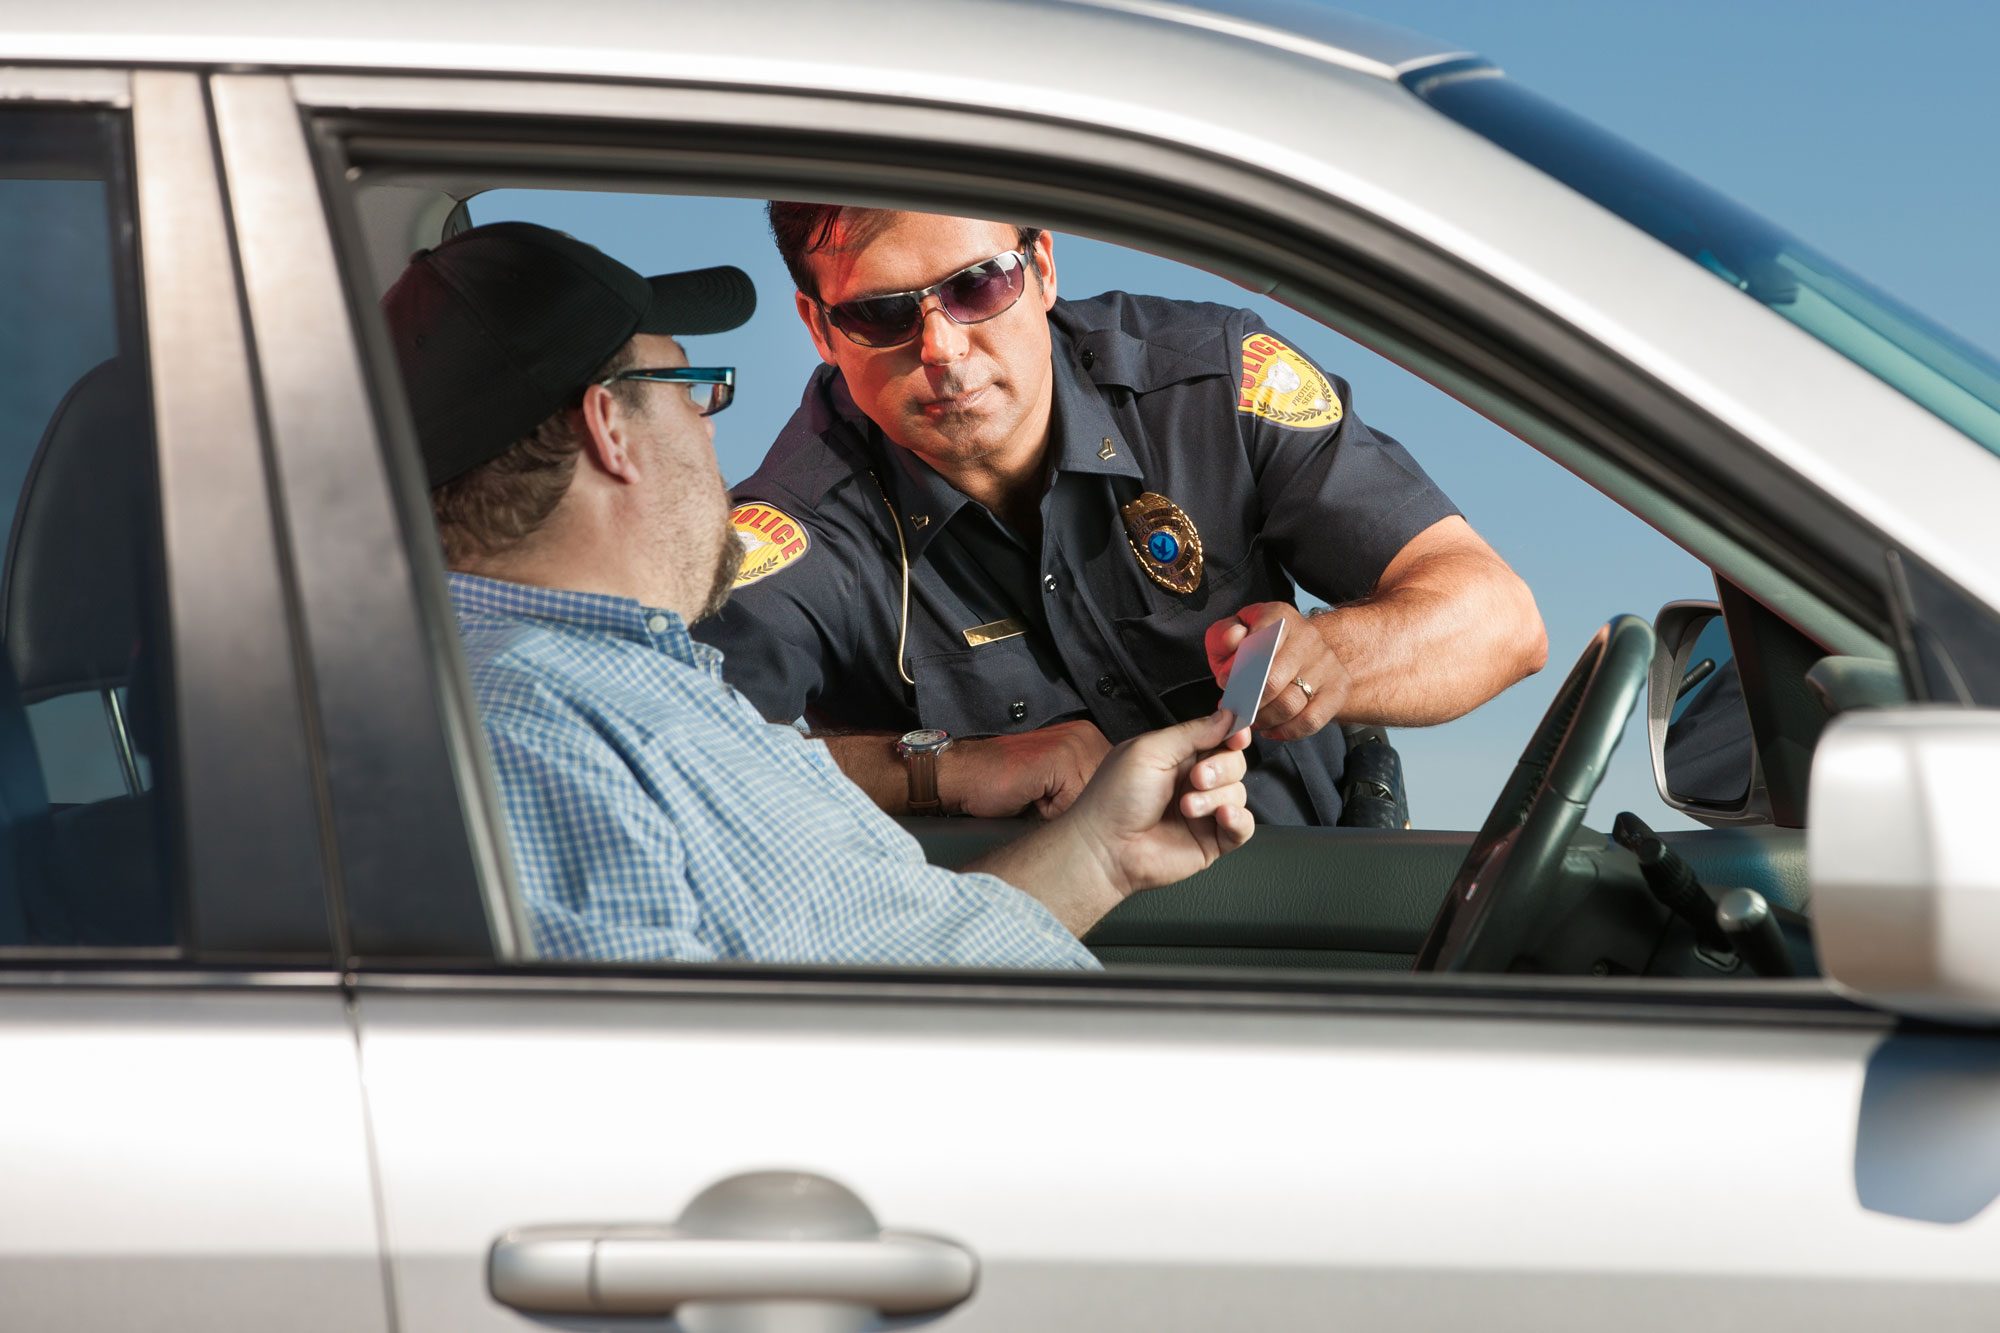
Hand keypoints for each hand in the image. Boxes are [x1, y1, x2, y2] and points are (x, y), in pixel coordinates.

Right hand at [941, 719, 1112, 817]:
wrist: (964, 774)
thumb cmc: (1002, 782)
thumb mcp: (1055, 783)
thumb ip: (1083, 784)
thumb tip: (1112, 810)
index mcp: (1087, 736)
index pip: (1115, 782)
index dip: (1093, 802)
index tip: (1065, 801)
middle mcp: (1085, 734)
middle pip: (1110, 792)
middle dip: (1083, 806)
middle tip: (1045, 797)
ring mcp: (1074, 742)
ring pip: (1093, 800)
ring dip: (1068, 809)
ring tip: (1038, 795)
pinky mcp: (1060, 757)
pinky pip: (1074, 803)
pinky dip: (1053, 810)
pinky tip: (1032, 794)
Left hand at [1061, 710, 1254, 897]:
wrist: (1105, 848)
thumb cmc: (1113, 800)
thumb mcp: (1150, 751)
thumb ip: (1193, 732)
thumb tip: (1226, 716)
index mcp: (1177, 756)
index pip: (1218, 738)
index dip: (1233, 734)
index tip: (1238, 735)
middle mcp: (1192, 782)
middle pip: (1234, 764)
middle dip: (1222, 768)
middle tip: (1197, 777)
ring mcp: (1204, 812)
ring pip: (1238, 793)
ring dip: (1217, 797)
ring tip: (1187, 807)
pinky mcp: (1212, 840)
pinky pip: (1244, 826)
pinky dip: (1239, 819)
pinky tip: (1222, 816)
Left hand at [1204, 602, 1352, 740]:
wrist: (1298, 652)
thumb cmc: (1258, 647)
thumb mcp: (1232, 635)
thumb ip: (1224, 636)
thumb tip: (1234, 639)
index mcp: (1279, 617)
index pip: (1258, 645)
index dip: (1236, 671)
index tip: (1225, 683)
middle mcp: (1307, 636)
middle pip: (1272, 682)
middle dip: (1248, 703)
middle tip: (1236, 710)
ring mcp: (1327, 662)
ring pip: (1290, 705)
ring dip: (1264, 719)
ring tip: (1252, 720)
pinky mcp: (1339, 687)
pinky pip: (1311, 720)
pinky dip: (1287, 731)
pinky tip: (1272, 729)